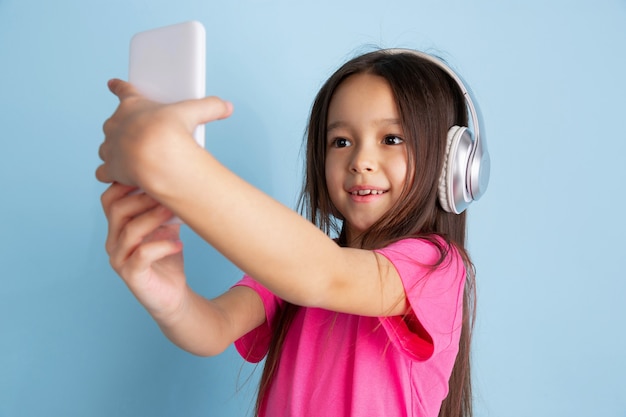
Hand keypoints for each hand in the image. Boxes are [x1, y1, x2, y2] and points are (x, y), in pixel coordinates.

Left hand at [96, 79, 232, 187]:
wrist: (154, 159)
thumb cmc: (169, 132)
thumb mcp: (193, 113)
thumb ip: (209, 107)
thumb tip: (227, 106)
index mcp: (132, 104)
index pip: (122, 90)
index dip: (118, 86)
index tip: (112, 83)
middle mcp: (116, 123)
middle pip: (114, 122)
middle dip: (123, 127)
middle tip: (139, 136)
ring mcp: (110, 146)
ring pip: (108, 146)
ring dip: (116, 150)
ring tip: (132, 158)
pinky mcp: (110, 168)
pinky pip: (105, 171)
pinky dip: (112, 174)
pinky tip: (122, 177)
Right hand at [101, 182, 188, 322]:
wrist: (172, 295)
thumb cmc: (167, 258)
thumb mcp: (167, 226)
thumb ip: (166, 206)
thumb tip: (180, 179)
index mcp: (117, 227)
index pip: (110, 198)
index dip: (127, 183)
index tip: (153, 175)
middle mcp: (113, 242)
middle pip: (116, 209)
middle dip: (143, 197)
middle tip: (168, 192)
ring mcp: (119, 259)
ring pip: (130, 230)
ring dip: (154, 217)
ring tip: (175, 213)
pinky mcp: (132, 276)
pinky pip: (142, 255)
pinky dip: (162, 245)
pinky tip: (179, 244)